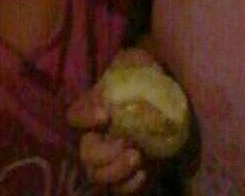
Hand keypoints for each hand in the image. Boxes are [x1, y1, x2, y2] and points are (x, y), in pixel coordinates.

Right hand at [68, 49, 159, 193]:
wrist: (169, 104)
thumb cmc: (148, 78)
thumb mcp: (137, 62)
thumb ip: (129, 61)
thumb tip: (128, 62)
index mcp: (93, 109)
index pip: (75, 115)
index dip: (85, 117)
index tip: (105, 114)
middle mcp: (96, 137)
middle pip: (85, 153)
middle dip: (103, 154)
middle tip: (126, 144)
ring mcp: (111, 158)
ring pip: (97, 176)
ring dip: (115, 172)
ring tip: (137, 157)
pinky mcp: (129, 175)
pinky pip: (120, 190)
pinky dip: (129, 186)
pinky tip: (144, 173)